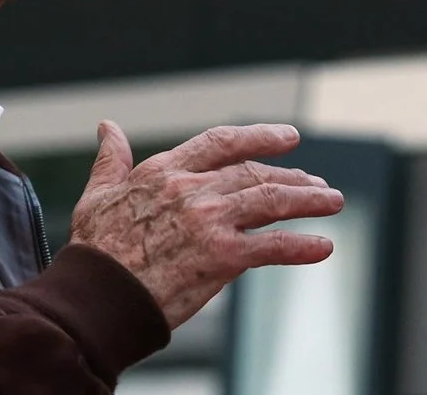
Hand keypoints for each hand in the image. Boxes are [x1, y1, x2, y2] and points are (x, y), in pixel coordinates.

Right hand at [68, 121, 343, 327]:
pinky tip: (323, 246)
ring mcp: (211, 220)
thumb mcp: (97, 195)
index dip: (260, 136)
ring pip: (272, 200)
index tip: (288, 138)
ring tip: (333, 202)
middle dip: (292, 177)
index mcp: (166, 171)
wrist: (95, 298)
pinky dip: (302, 245)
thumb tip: (107, 128)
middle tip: (317, 184)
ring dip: (308, 200)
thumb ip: (111, 160)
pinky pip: (274, 246)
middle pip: (255, 172)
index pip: (222, 142)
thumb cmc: (93, 251)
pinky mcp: (223, 256)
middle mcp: (193, 188)